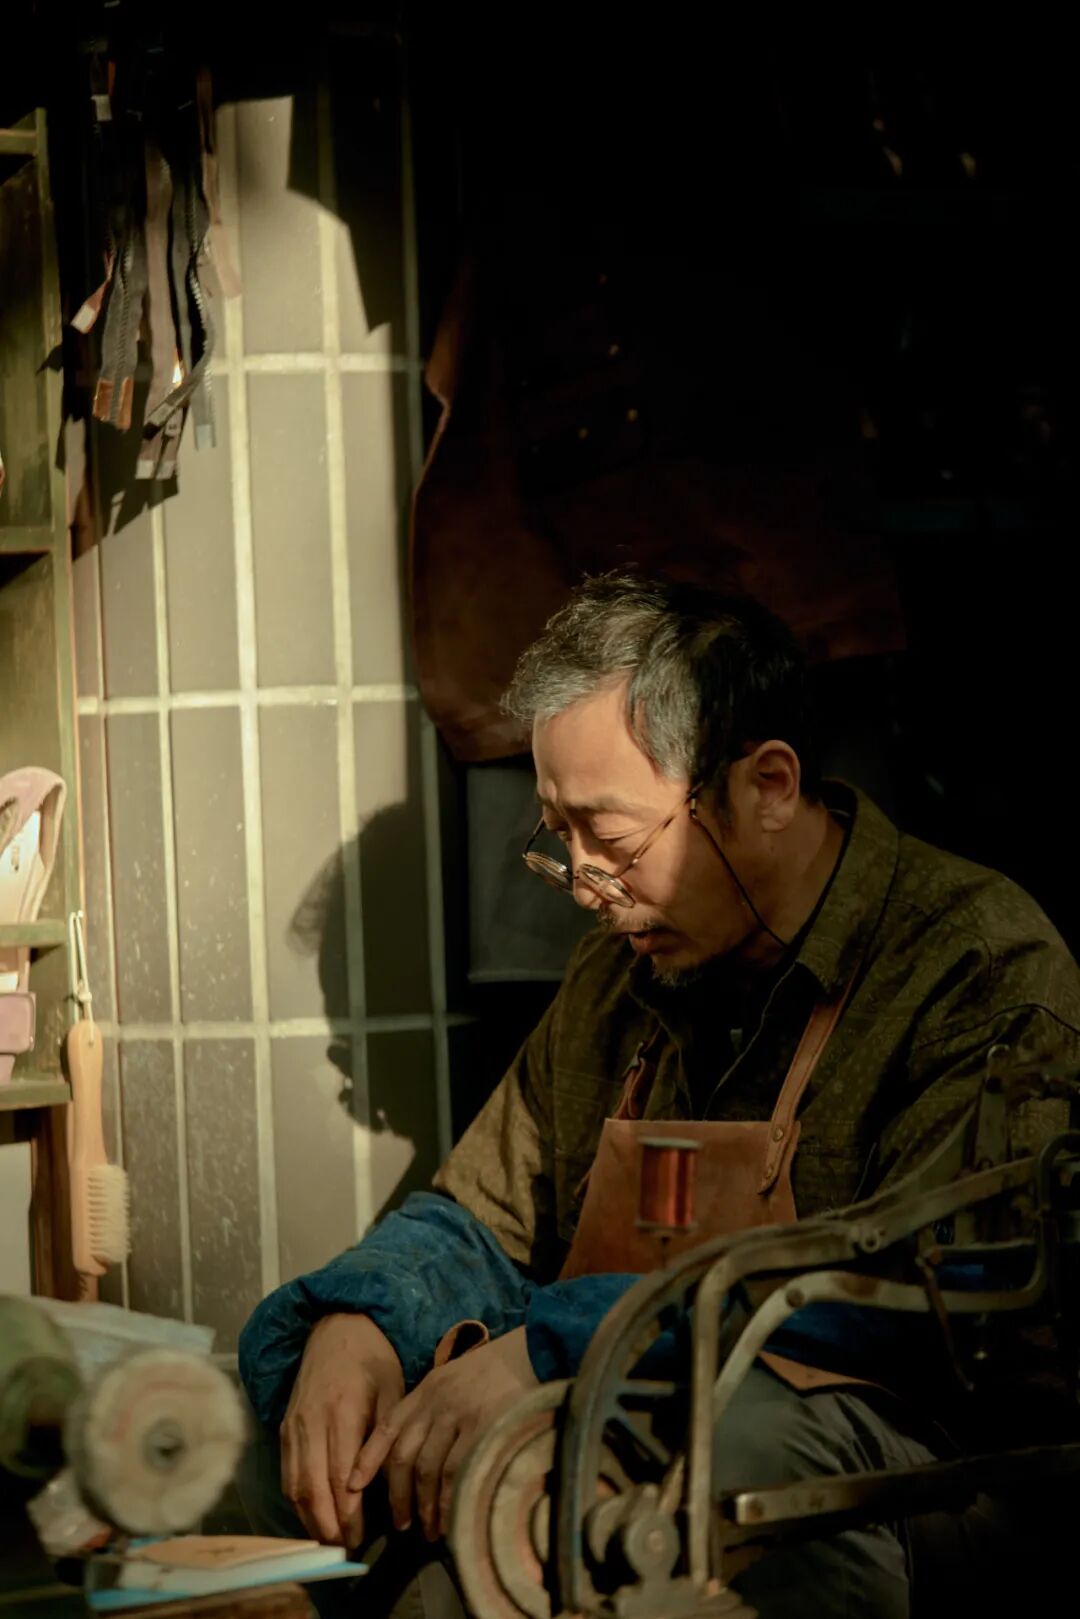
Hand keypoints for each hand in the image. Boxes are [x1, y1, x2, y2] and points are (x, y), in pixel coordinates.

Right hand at [280, 1313, 403, 1548]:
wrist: (337, 1327)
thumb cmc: (373, 1360)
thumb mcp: (392, 1392)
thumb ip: (382, 1439)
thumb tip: (377, 1486)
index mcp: (341, 1411)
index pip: (338, 1475)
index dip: (346, 1513)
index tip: (359, 1539)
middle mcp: (310, 1422)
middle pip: (310, 1487)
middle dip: (325, 1525)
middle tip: (344, 1549)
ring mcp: (293, 1426)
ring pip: (294, 1484)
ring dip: (309, 1518)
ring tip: (330, 1541)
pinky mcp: (284, 1428)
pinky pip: (287, 1472)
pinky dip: (298, 1499)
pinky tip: (313, 1514)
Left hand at [349, 1326, 537, 1541]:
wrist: (536, 1351)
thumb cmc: (498, 1370)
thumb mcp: (456, 1379)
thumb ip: (435, 1408)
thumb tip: (420, 1453)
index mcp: (427, 1389)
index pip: (388, 1426)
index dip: (368, 1458)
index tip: (354, 1485)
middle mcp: (437, 1402)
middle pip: (404, 1456)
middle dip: (397, 1495)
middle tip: (402, 1523)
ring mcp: (459, 1415)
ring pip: (427, 1469)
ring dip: (425, 1506)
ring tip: (430, 1530)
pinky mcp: (483, 1428)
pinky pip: (457, 1472)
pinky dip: (450, 1500)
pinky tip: (452, 1518)